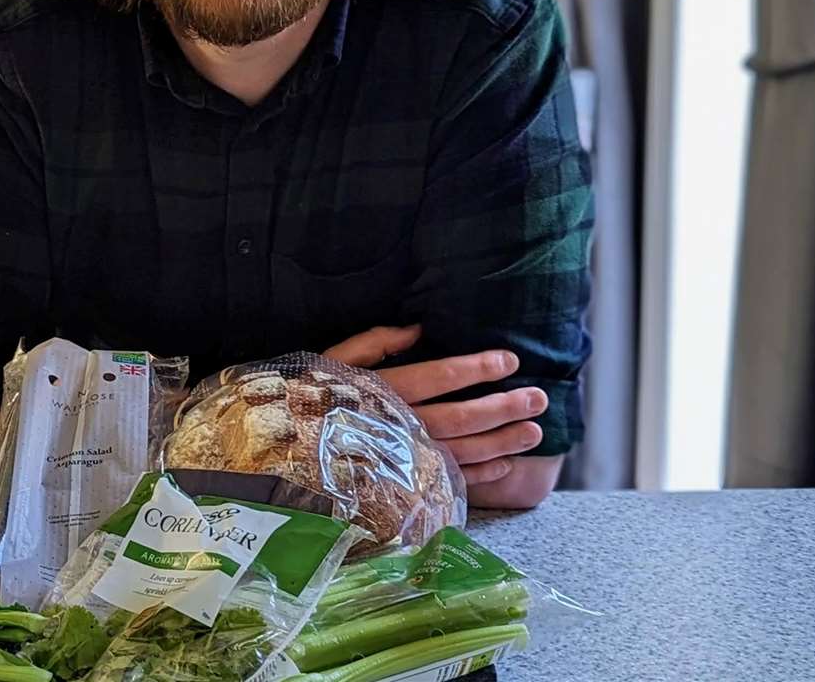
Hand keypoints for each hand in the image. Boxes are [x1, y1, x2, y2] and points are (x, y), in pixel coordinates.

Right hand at [322, 324, 549, 492]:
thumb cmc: (306, 398)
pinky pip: (447, 483)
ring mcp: (401, 461)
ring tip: (535, 432)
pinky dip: (480, 475)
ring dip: (501, 442)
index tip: (510, 361)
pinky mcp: (400, 487)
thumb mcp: (332, 360)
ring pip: (461, 451)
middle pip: (461, 417)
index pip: (440, 376)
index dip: (477, 368)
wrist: (276, 452)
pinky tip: (505, 465)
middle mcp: (397, 426)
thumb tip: (418, 326)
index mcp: (382, 390)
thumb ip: (375, 342)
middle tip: (538, 398)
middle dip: (503, 407)